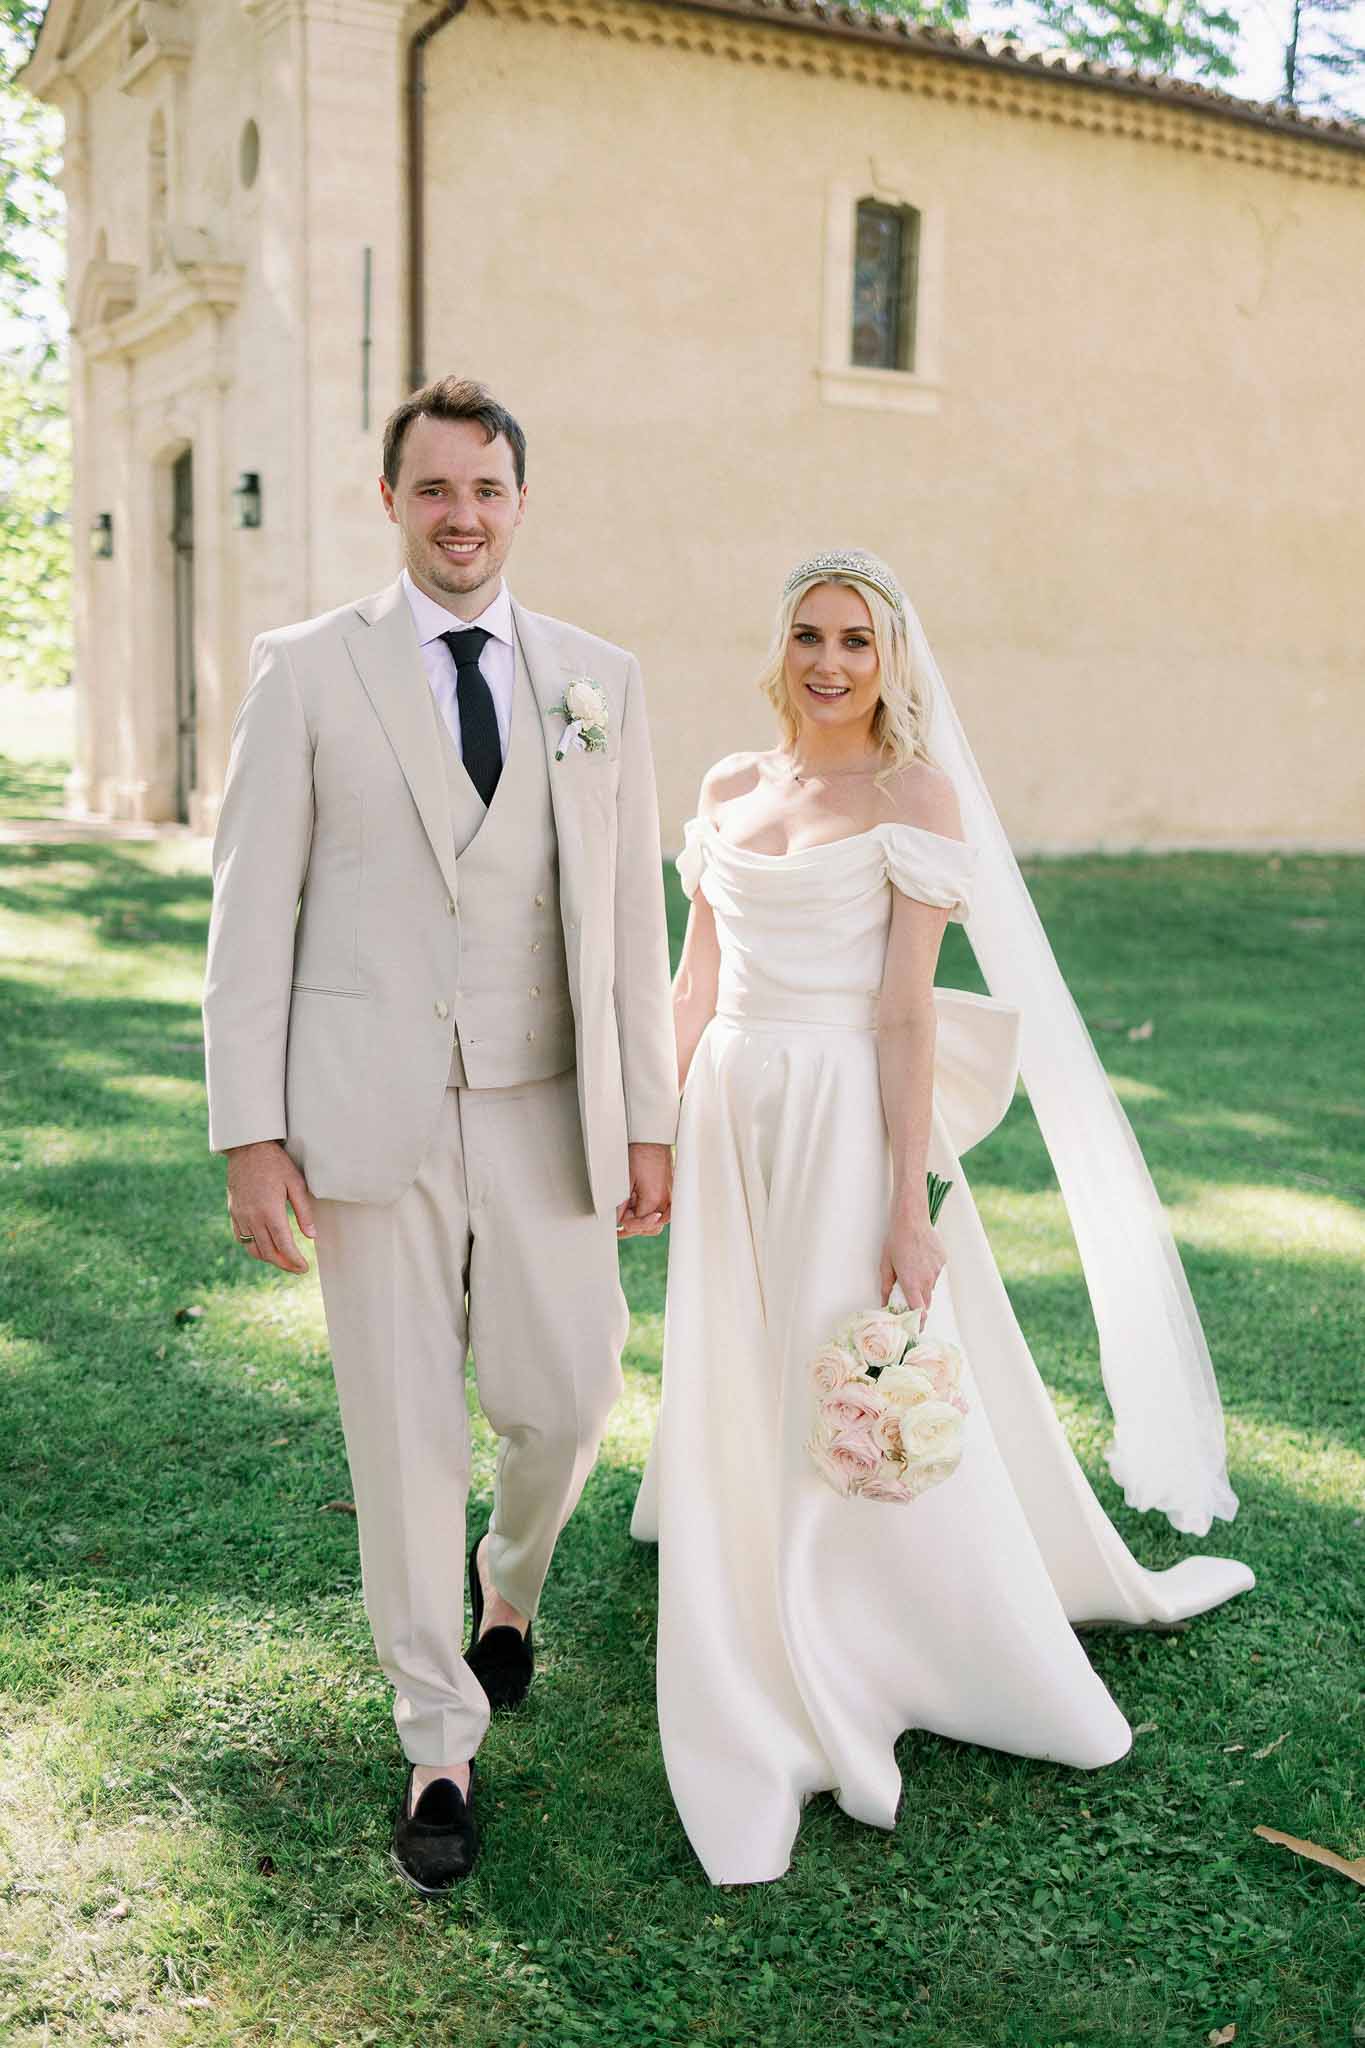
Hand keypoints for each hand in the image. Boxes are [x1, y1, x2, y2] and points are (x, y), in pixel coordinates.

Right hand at [227, 1140, 315, 1273]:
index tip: (304, 1268)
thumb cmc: (276, 1164)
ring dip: (269, 1259)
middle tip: (298, 1269)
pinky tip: (264, 1248)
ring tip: (284, 1261)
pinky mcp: (234, 1213)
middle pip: (268, 1252)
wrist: (248, 1149)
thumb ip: (304, 1212)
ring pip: (253, 1248)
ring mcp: (240, 1216)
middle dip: (284, 1264)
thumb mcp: (295, 1183)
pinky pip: (241, 1238)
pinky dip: (253, 1248)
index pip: (284, 1245)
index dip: (295, 1260)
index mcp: (270, 1211)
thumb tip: (312, 1236)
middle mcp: (253, 1217)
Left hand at [616, 1143, 672, 1237]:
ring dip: (643, 1223)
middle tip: (619, 1225)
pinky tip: (644, 1214)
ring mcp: (671, 1198)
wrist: (652, 1139)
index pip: (637, 1224)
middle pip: (649, 1228)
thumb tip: (617, 1219)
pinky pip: (665, 1214)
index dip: (624, 1222)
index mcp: (654, 1200)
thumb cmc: (639, 1154)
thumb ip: (621, 1204)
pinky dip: (653, 1216)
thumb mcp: (625, 1181)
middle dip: (634, 1226)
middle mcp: (665, 1201)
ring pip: (658, 1223)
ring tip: (629, 1219)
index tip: (615, 1221)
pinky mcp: (671, 1194)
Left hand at [879, 1216, 944, 1315]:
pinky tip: (920, 1257)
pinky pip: (936, 1272)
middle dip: (918, 1303)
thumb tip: (886, 1303)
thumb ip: (887, 1287)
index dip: (919, 1322)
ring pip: (931, 1286)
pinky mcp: (942, 1261)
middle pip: (926, 1301)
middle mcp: (927, 1280)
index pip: (920, 1312)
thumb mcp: (885, 1265)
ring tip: (912, 1267)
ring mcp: (937, 1270)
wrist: (911, 1219)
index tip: (916, 1327)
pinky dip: (928, 1270)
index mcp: (911, 1283)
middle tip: (908, 1295)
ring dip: (922, 1284)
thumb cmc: (895, 1241)